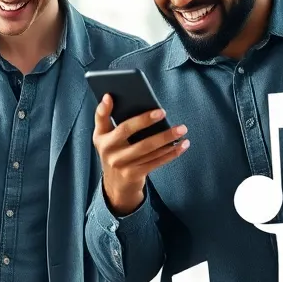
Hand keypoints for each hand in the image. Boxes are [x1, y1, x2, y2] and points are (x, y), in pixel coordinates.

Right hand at [92, 95, 188, 214]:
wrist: (116, 186)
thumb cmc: (115, 153)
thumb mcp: (105, 138)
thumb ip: (107, 119)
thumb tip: (111, 97)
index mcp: (101, 138)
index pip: (101, 119)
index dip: (104, 108)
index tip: (110, 95)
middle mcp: (108, 151)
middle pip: (129, 132)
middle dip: (146, 121)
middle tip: (164, 112)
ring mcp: (121, 164)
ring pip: (147, 148)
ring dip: (167, 139)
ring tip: (181, 130)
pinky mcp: (134, 175)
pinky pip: (155, 161)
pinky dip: (171, 153)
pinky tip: (182, 146)